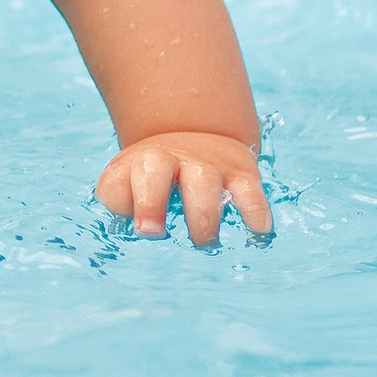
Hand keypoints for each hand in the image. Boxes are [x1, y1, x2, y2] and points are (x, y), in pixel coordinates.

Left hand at [97, 132, 270, 242]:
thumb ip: (122, 205)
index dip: (121, 203)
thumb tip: (135, 234)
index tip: (136, 228)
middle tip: (153, 234)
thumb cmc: (155, 175)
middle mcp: (170, 160)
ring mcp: (207, 165)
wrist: (195, 135)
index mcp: (137, 165)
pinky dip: (255, 210)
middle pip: (155, 169)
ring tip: (204, 242)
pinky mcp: (240, 173)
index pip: (118, 182)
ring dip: (203, 214)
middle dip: (151, 202)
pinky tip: (257, 231)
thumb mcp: (128, 182)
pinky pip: (249, 190)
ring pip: (203, 181)